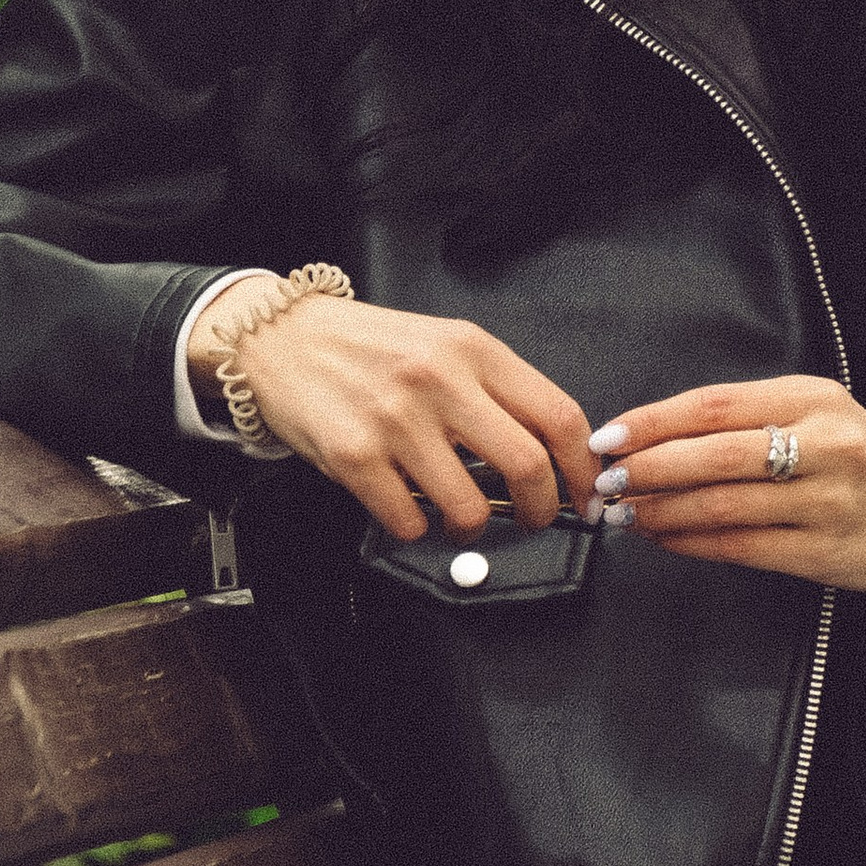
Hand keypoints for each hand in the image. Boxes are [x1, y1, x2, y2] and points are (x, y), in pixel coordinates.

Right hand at [191, 281, 596, 542]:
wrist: (281, 337)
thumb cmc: (366, 347)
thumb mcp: (442, 345)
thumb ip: (493, 390)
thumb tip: (550, 452)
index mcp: (473, 349)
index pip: (559, 415)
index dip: (582, 467)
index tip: (585, 493)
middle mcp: (439, 379)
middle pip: (527, 465)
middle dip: (541, 509)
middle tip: (534, 519)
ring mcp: (396, 419)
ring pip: (469, 506)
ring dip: (472, 527)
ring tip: (460, 517)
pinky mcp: (354, 455)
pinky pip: (409, 520)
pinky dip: (416, 527)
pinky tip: (406, 505)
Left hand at [587, 378, 865, 596]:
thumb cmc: (859, 458)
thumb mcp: (816, 413)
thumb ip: (746, 417)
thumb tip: (654, 433)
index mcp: (813, 398)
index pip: (714, 404)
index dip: (653, 421)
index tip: (610, 435)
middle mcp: (824, 445)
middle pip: (713, 455)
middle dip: (648, 469)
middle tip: (607, 479)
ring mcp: (826, 501)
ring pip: (721, 505)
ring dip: (662, 511)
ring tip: (626, 512)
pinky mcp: (823, 553)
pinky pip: (740, 547)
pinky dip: (692, 542)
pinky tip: (666, 537)